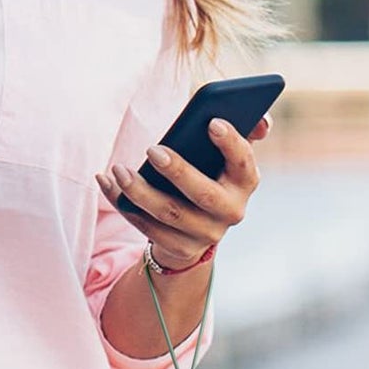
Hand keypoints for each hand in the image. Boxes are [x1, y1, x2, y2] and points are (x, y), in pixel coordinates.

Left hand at [94, 113, 271, 266]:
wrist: (199, 226)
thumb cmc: (211, 174)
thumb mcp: (227, 155)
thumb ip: (243, 132)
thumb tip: (262, 122)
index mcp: (245, 181)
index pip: (243, 161)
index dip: (231, 143)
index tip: (211, 122)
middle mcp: (231, 211)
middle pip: (203, 194)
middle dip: (178, 171)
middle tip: (152, 149)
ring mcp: (205, 234)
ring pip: (169, 214)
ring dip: (140, 191)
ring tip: (118, 170)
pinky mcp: (179, 247)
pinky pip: (145, 227)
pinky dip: (122, 204)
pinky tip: (105, 181)